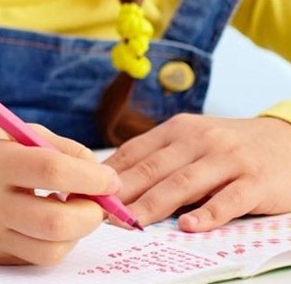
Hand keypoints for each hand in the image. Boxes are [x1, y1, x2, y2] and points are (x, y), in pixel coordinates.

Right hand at [0, 125, 118, 264]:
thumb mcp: (10, 133)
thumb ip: (59, 148)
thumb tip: (102, 176)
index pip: (52, 172)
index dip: (91, 178)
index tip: (108, 179)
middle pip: (57, 222)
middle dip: (91, 213)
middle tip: (95, 201)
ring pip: (52, 249)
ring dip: (76, 232)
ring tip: (71, 212)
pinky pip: (36, 258)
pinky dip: (55, 242)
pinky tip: (49, 223)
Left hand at [107, 114, 290, 230]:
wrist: (289, 141)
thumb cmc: (230, 146)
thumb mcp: (193, 141)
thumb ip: (160, 157)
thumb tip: (113, 182)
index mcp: (178, 130)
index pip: (135, 152)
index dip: (108, 175)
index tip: (85, 193)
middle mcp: (201, 141)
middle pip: (154, 169)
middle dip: (124, 193)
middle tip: (99, 213)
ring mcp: (229, 160)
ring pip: (185, 184)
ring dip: (155, 205)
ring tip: (132, 222)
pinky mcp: (256, 182)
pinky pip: (229, 200)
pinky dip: (208, 214)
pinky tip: (189, 227)